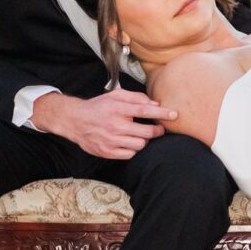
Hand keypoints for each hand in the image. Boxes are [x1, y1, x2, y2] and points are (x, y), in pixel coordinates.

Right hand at [31, 89, 164, 158]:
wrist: (76, 121)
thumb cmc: (99, 106)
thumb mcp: (116, 96)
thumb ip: (136, 98)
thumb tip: (155, 104)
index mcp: (117, 109)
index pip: (145, 110)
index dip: (162, 113)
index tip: (174, 114)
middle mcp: (115, 125)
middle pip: (146, 132)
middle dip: (157, 130)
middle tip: (159, 128)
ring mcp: (111, 141)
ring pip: (140, 145)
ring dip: (144, 139)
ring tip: (140, 133)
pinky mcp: (107, 152)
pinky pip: (130, 154)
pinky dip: (133, 148)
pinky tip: (129, 141)